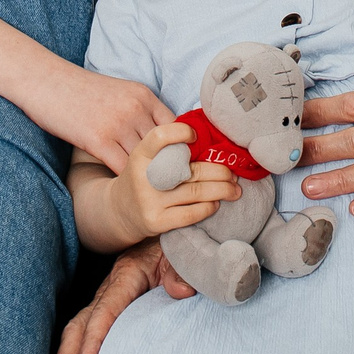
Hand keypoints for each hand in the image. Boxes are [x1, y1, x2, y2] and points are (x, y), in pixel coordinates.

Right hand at [20, 66, 173, 174]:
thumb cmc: (80, 89)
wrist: (46, 81)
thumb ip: (140, 110)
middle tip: (170, 184)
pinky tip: (127, 189)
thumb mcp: (119, 91)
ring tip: (152, 192)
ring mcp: (118, 125)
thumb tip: (159, 135)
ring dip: (149, 178)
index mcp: (143, 95)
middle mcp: (136, 109)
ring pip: (147, 160)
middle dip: (169, 166)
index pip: (177, 127)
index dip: (180, 148)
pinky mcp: (98, 141)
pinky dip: (128, 182)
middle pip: (166, 146)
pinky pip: (124, 168)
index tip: (178, 163)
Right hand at [50, 239, 195, 353]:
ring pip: (76, 328)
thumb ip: (181, 272)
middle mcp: (109, 287)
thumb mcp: (182, 254)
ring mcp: (107, 296)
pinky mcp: (110, 304)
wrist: (172, 232)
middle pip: (79, 325)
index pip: (104, 313)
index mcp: (126, 275)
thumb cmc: (177, 245)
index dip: (92, 342)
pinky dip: (75, 351)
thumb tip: (181, 292)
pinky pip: (86, 328)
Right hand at [110, 123, 241, 236]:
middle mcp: (144, 176)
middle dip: (220, 171)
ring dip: (222, 189)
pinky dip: (209, 207)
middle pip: (192, 169)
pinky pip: (191, 213)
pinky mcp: (156, 221)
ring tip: (234, 189)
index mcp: (141, 154)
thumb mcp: (147, 158)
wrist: (119, 210)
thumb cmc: (144, 177)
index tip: (195, 136)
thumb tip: (213, 138)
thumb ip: (170, 148)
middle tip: (234, 172)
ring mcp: (149, 200)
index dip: (180, 132)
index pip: (160, 137)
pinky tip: (216, 203)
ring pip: (197, 191)